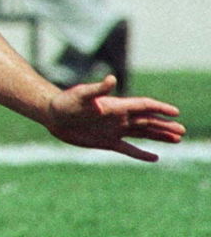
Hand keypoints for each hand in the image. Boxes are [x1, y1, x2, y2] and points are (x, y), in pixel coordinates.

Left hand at [45, 75, 184, 161]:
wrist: (53, 115)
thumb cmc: (66, 102)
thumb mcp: (81, 95)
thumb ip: (97, 89)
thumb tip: (111, 79)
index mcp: (116, 106)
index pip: (143, 106)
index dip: (159, 108)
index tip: (175, 112)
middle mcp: (119, 117)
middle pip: (148, 121)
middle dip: (165, 125)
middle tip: (182, 131)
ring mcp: (114, 130)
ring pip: (142, 134)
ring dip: (159, 137)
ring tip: (177, 140)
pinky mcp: (106, 142)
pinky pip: (128, 149)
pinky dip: (141, 153)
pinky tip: (154, 157)